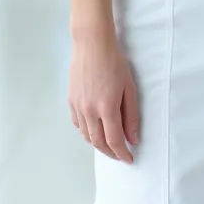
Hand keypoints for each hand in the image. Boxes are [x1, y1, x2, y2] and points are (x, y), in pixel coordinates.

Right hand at [68, 31, 139, 162]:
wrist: (92, 44)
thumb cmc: (114, 61)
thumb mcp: (129, 87)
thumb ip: (131, 115)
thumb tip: (132, 138)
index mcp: (106, 107)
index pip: (114, 140)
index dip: (122, 153)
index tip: (129, 159)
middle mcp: (89, 110)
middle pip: (98, 142)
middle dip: (110, 153)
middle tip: (120, 155)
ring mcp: (78, 106)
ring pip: (86, 135)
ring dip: (97, 144)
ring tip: (108, 145)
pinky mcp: (71, 100)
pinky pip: (78, 123)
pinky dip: (86, 132)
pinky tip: (94, 129)